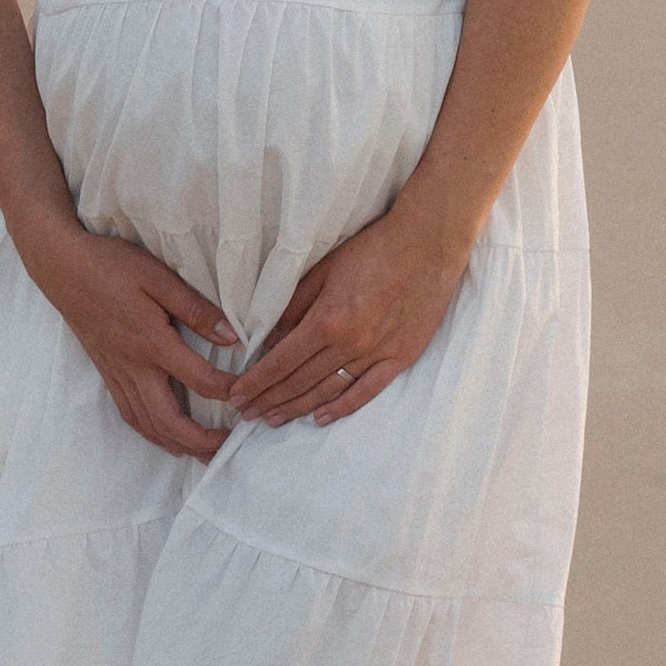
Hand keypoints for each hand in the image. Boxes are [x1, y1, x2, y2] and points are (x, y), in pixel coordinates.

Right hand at [27, 220, 236, 459]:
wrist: (62, 268)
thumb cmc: (111, 266)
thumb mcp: (159, 278)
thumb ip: (196, 309)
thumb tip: (231, 337)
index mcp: (152, 343)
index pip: (199, 379)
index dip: (228, 391)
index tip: (248, 393)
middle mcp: (134, 366)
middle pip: (168, 420)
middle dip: (199, 440)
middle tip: (227, 446)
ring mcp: (117, 373)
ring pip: (146, 424)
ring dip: (176, 444)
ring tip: (201, 453)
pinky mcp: (106, 372)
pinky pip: (129, 413)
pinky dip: (150, 432)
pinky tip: (164, 436)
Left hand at [226, 204, 471, 428]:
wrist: (428, 245)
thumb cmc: (373, 250)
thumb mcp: (324, 269)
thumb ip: (294, 306)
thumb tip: (271, 340)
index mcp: (327, 320)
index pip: (281, 362)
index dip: (256, 382)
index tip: (237, 397)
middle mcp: (349, 344)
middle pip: (300, 381)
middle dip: (269, 400)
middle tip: (246, 415)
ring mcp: (376, 354)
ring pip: (328, 391)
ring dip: (297, 408)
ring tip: (273, 420)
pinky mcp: (400, 357)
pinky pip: (366, 390)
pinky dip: (342, 408)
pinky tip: (321, 419)